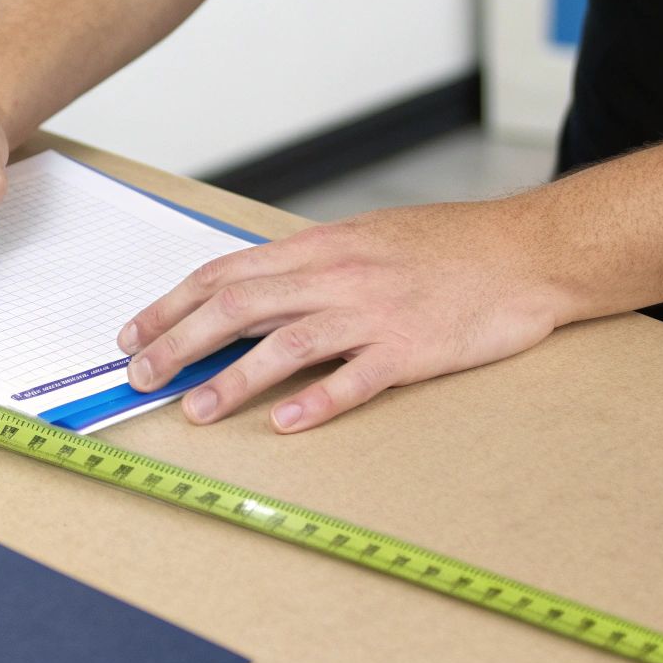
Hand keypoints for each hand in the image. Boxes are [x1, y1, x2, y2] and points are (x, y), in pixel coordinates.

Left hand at [117, 199, 571, 431]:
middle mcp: (336, 277)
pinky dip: (317, 403)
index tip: (134, 332)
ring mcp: (373, 314)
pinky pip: (356, 380)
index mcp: (319, 249)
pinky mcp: (411, 351)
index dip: (171, 304)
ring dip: (232, 379)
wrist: (528, 251)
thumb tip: (249, 291)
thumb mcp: (364, 238)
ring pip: (285, 345)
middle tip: (140, 375)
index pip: (224, 274)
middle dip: (179, 341)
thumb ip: (308, 265)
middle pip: (238, 307)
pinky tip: (283, 424)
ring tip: (194, 409)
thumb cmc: (447, 247)